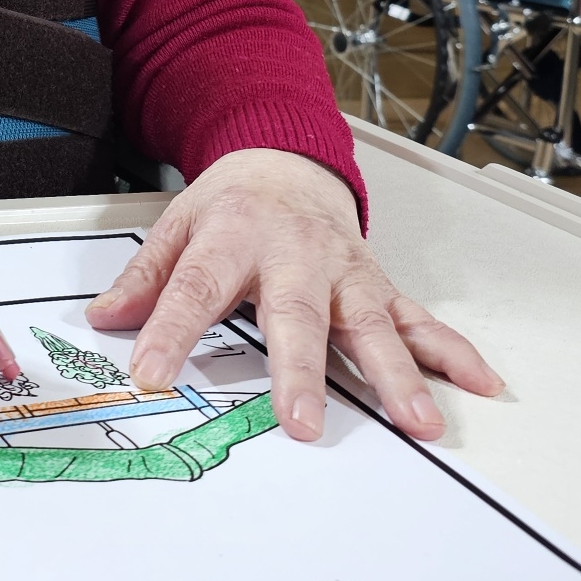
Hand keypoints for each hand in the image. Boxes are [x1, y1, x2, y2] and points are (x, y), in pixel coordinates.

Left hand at [85, 148, 503, 441]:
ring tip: (416, 421)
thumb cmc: (233, 200)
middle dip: (300, 370)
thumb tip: (103, 319)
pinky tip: (477, 383)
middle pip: (296, 314)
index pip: (196, 288)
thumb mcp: (177, 222)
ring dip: (396, 373)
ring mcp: (342, 272)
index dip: (171, 330)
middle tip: (302, 423)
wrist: (288, 158)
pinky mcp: (375, 284)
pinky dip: (451, 351)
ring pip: (370, 323)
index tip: (151, 373)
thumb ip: (145, 277)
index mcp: (233, 237)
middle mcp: (294, 255)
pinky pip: (417, 319)